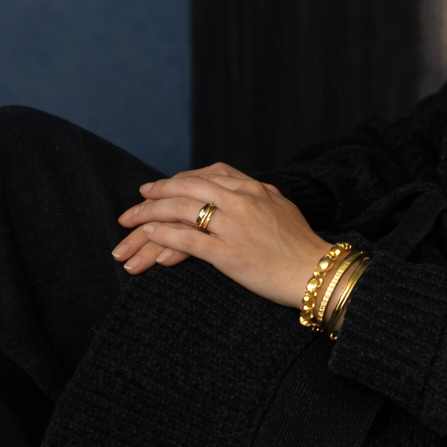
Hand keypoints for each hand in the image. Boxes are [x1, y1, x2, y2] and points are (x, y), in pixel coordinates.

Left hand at [111, 163, 330, 308]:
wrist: (316, 272)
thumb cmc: (300, 244)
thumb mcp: (280, 206)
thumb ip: (257, 195)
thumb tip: (237, 190)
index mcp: (254, 188)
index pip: (208, 174)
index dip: (179, 178)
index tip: (161, 186)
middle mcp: (241, 200)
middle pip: (188, 187)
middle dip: (156, 193)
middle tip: (135, 201)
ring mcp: (234, 225)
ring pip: (181, 209)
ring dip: (150, 214)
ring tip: (130, 221)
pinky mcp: (228, 253)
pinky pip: (187, 239)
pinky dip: (163, 235)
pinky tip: (148, 236)